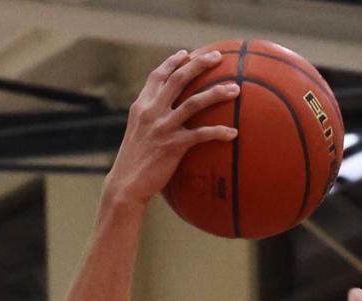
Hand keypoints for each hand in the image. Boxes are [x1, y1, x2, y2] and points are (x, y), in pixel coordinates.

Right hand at [106, 49, 239, 207]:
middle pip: (179, 78)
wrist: (126, 185)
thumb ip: (149, 118)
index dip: (173, 62)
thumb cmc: (132, 163)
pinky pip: (201, 134)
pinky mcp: (173, 145)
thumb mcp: (136, 133)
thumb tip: (165, 113)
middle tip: (218, 57)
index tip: (187, 54)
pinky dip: (219, 132)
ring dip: (217, 92)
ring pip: (195, 102)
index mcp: (141, 106)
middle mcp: (152, 111)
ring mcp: (163, 127)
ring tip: (236, 89)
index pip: (158, 76)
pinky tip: (233, 133)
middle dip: (200, 64)